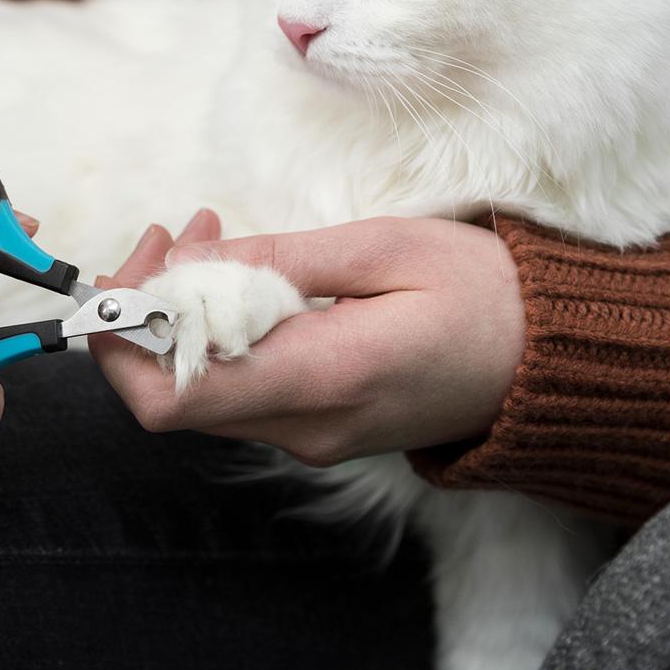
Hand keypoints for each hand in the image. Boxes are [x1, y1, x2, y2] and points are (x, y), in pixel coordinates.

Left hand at [91, 213, 525, 466]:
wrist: (546, 360)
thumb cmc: (481, 293)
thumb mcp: (382, 248)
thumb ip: (277, 261)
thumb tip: (190, 267)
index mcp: (319, 380)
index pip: (172, 395)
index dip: (123, 338)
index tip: (133, 267)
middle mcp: (303, 428)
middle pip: (173, 396)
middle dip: (149, 312)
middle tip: (174, 233)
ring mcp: (310, 437)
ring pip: (202, 391)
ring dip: (183, 316)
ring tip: (209, 234)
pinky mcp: (318, 427)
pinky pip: (241, 389)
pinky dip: (218, 334)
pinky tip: (239, 276)